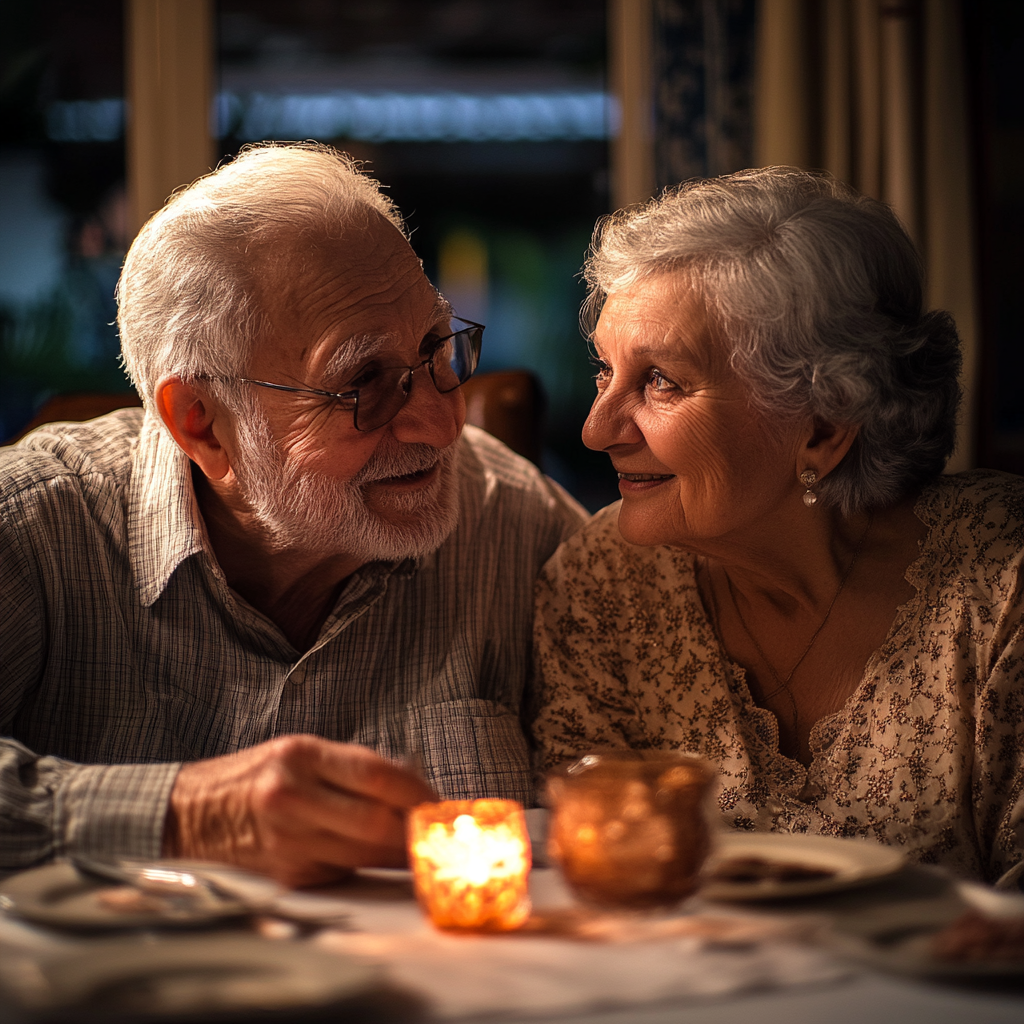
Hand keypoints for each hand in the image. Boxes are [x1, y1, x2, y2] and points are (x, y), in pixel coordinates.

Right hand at [162, 735, 435, 886]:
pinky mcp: (286, 876)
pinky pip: (342, 872)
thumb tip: (411, 788)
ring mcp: (288, 841)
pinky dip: (364, 865)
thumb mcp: (298, 752)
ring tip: (416, 843)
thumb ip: (351, 767)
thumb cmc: (254, 776)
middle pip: (378, 823)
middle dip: (415, 829)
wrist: (188, 815)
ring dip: (398, 853)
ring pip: (365, 855)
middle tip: (435, 830)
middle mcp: (293, 798)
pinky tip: (374, 856)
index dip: (418, 791)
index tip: (437, 800)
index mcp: (301, 756)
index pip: (379, 775)